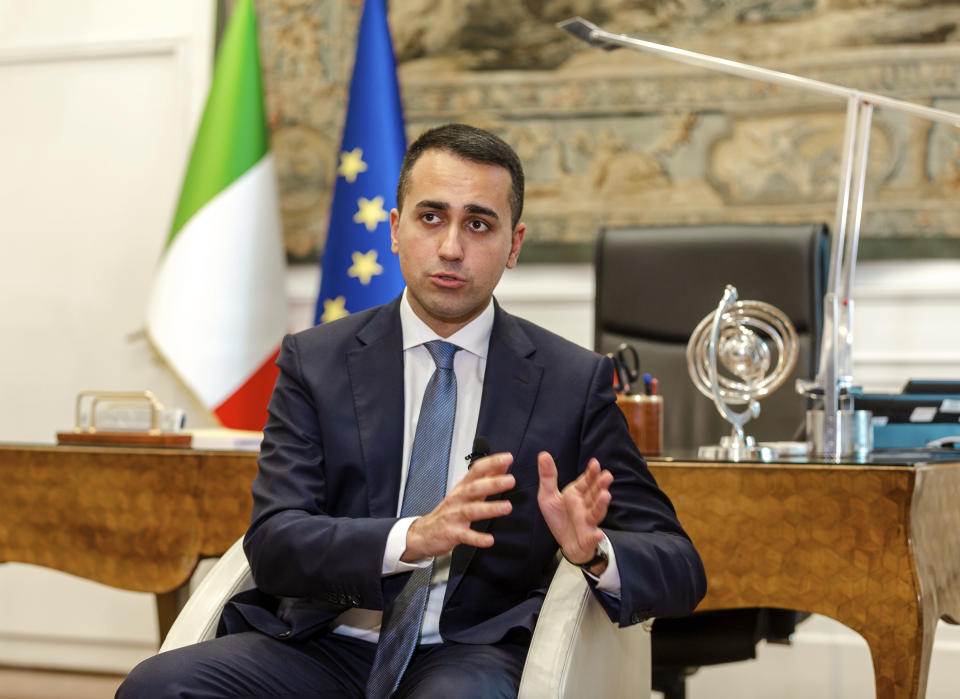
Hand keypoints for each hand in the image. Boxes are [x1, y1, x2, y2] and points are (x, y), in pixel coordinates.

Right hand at [402, 452, 514, 561]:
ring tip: (507, 507)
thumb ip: (485, 480)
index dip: (491, 462)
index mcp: (462, 487)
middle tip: (511, 480)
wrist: (425, 532)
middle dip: (493, 483)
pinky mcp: (451, 533)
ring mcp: (453, 515)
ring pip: (471, 510)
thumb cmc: (450, 510)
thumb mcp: (466, 491)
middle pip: (474, 488)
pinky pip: (465, 535)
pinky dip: (477, 538)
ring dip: (490, 508)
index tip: (507, 458)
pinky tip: (489, 540)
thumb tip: (503, 467)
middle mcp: (458, 499)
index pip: (476, 470)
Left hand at [537, 452, 611, 570]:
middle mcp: (586, 506)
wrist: (566, 543)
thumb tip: (543, 454)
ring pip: (596, 513)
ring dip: (601, 505)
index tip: (595, 463)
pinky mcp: (587, 539)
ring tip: (606, 496)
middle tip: (607, 475)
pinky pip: (592, 538)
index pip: (586, 482)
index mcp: (577, 494)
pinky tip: (598, 534)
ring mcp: (588, 522)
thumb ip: (548, 477)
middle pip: (594, 494)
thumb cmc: (560, 518)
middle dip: (600, 485)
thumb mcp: (548, 496)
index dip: (591, 473)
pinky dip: (595, 536)